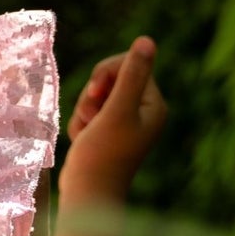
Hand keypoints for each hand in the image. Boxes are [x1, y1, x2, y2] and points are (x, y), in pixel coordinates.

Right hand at [61, 37, 166, 199]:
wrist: (86, 195)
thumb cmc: (103, 155)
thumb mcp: (116, 110)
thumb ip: (130, 75)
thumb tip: (147, 40)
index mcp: (154, 105)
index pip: (128, 64)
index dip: (105, 73)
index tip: (94, 93)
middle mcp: (143, 111)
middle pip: (110, 78)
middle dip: (92, 95)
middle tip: (90, 116)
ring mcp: (125, 122)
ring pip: (95, 95)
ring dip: (83, 111)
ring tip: (86, 133)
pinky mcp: (108, 132)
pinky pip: (88, 112)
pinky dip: (80, 124)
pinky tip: (83, 141)